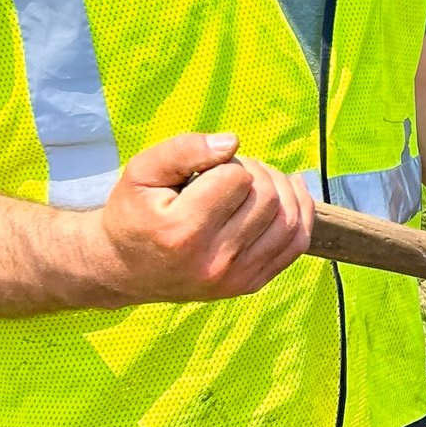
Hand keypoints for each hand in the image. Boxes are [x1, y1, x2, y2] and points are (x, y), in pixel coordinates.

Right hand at [85, 132, 314, 304]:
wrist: (125, 269)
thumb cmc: (134, 214)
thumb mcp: (142, 172)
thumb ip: (184, 149)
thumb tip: (233, 142)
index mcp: (183, 230)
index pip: (236, 178)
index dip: (227, 163)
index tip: (207, 171)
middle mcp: (213, 259)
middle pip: (267, 197)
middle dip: (256, 173)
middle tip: (232, 173)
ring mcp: (235, 276)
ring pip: (288, 220)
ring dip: (280, 189)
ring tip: (255, 182)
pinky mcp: (249, 284)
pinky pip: (295, 244)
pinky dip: (300, 213)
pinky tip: (290, 193)